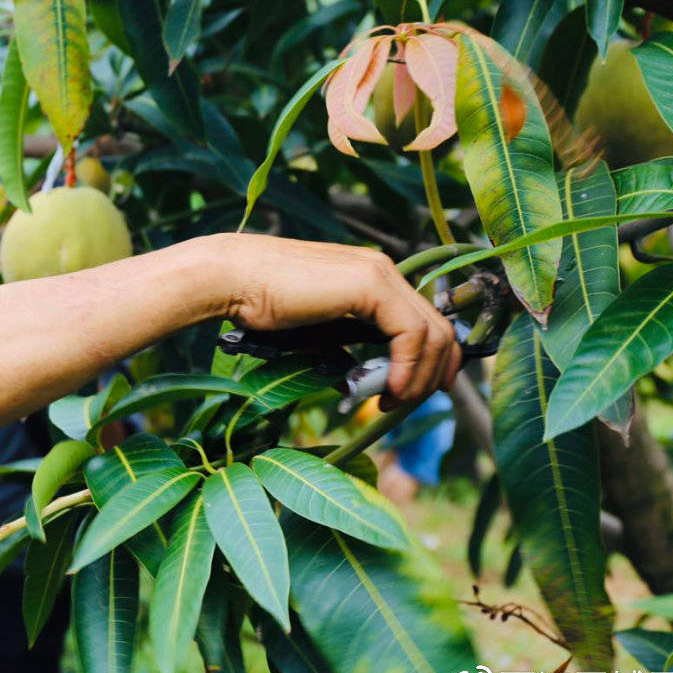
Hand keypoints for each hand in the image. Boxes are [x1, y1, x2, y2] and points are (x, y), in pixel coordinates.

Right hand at [216, 235, 461, 402]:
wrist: (233, 279)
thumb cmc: (262, 305)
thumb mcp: (317, 330)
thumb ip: (346, 344)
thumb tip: (362, 379)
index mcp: (371, 277)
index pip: (424, 321)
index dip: (430, 361)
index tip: (411, 392)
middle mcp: (383, 270)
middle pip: (439, 328)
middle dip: (432, 373)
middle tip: (404, 402)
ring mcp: (380, 273)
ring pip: (433, 333)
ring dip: (419, 376)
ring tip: (390, 401)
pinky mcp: (371, 285)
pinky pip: (411, 333)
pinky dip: (408, 366)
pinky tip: (388, 388)